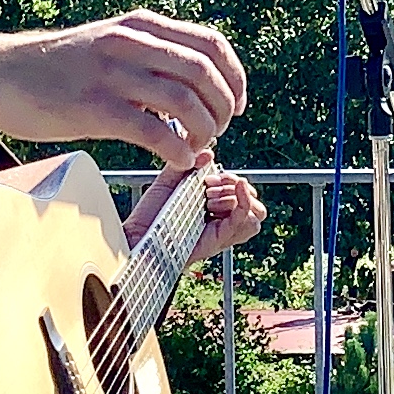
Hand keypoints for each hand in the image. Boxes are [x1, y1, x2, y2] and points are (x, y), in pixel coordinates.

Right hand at [0, 10, 248, 157]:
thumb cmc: (56, 68)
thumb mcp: (107, 43)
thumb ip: (148, 55)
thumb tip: (193, 86)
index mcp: (139, 25)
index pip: (210, 44)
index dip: (234, 77)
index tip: (236, 104)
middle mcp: (130, 43)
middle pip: (205, 72)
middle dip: (223, 107)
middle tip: (217, 131)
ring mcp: (111, 75)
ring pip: (185, 101)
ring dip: (203, 131)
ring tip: (195, 147)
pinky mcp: (94, 108)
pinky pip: (154, 131)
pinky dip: (177, 150)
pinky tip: (178, 161)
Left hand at [127, 154, 266, 266]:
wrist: (137, 236)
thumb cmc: (150, 214)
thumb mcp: (170, 182)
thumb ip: (189, 166)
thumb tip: (209, 153)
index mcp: (213, 208)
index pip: (241, 193)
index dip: (231, 179)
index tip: (209, 177)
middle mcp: (221, 222)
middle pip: (254, 203)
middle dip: (234, 186)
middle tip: (209, 187)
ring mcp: (222, 232)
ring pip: (256, 214)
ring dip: (238, 197)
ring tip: (209, 197)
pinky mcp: (219, 240)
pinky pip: (248, 223)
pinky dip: (246, 203)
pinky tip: (237, 188)